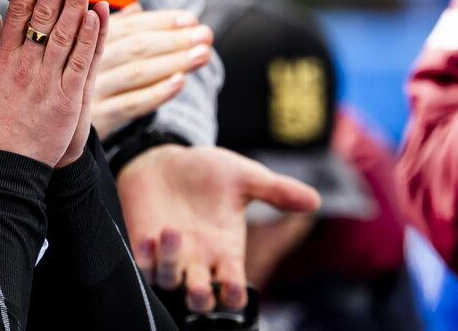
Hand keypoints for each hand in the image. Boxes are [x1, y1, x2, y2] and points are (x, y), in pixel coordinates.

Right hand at [0, 0, 102, 167]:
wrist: (6, 169)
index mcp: (2, 59)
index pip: (20, 7)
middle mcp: (27, 65)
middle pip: (46, 11)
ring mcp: (50, 81)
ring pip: (67, 31)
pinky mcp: (71, 98)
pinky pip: (84, 60)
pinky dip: (93, 35)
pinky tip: (99, 10)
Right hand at [90, 6, 212, 138]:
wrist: (50, 130)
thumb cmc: (77, 84)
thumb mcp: (89, 52)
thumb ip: (114, 29)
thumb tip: (138, 8)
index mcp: (88, 41)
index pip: (130, 26)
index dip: (162, 21)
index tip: (191, 19)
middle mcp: (87, 62)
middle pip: (136, 47)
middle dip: (174, 39)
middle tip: (205, 35)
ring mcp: (91, 90)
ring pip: (137, 72)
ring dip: (174, 61)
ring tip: (203, 54)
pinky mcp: (96, 119)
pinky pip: (130, 105)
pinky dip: (157, 93)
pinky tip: (180, 82)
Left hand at [118, 145, 319, 312]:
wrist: (167, 159)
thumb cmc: (208, 171)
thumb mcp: (245, 177)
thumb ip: (277, 191)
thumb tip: (315, 201)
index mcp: (226, 249)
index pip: (232, 283)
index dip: (233, 294)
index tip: (235, 291)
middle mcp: (198, 259)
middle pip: (199, 295)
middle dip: (200, 297)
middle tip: (201, 289)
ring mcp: (169, 255)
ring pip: (170, 279)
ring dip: (171, 263)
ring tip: (173, 231)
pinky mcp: (143, 244)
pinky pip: (142, 262)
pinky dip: (144, 255)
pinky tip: (148, 238)